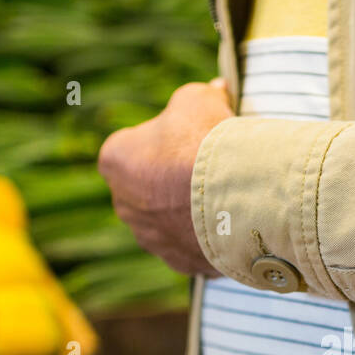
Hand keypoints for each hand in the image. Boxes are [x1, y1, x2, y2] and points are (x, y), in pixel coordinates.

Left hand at [98, 79, 232, 275]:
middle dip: (171, 179)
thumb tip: (216, 91)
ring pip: (167, 220)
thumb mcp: (199, 99)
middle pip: (148, 187)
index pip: (134, 145)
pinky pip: (190, 246)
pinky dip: (205, 237)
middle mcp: (123, 204)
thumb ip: (197, 97)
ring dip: (187, 210)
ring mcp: (150, 238)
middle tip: (208, 168)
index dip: (166, 139)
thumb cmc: (209, 142)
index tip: (192, 137)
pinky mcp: (178, 262)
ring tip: (223, 197)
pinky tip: (229, 223)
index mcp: (114, 160)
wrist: (240, 197)